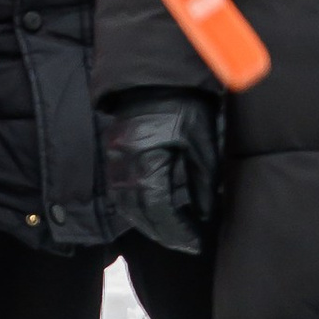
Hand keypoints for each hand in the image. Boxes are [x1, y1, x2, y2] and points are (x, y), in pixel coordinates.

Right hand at [100, 91, 220, 252]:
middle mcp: (124, 164)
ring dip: (147, 223)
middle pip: (138, 212)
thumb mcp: (202, 139)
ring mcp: (115, 159)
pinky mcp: (113, 153)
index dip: (177, 230)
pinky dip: (135, 207)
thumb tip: (205, 213)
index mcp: (146, 161)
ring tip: (170, 233)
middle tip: (185, 244)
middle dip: (163, 233)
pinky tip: (152, 212)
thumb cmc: (184, 102)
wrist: (155, 75)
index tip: (195, 242)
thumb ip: (204, 179)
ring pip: (125, 204)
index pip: (158, 209)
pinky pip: (120, 190)